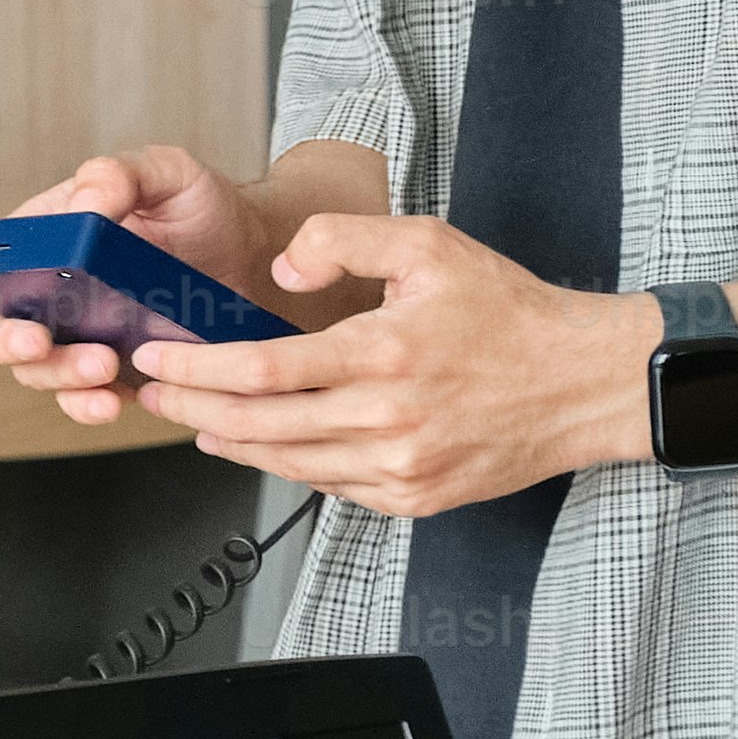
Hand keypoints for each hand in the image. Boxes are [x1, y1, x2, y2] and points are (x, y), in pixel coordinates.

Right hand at [0, 146, 328, 421]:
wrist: (257, 258)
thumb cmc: (203, 208)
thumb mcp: (166, 172)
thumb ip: (120, 175)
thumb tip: (86, 201)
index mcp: (49, 237)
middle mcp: (53, 291)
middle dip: (4, 341)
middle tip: (35, 341)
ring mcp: (80, 336)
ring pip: (36, 371)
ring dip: (57, 375)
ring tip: (101, 366)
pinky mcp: (115, 373)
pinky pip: (83, 399)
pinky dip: (88, 406)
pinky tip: (112, 400)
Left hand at [119, 210, 641, 516]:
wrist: (584, 382)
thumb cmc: (509, 312)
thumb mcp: (429, 246)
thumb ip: (344, 240)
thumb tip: (282, 269)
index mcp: (382, 354)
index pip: (260, 370)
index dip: (194, 370)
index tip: (154, 360)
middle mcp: (387, 420)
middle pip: (258, 426)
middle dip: (191, 410)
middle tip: (153, 396)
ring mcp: (401, 469)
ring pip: (288, 464)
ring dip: (230, 444)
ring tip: (196, 422)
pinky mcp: (414, 498)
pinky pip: (330, 488)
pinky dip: (289, 466)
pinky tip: (266, 445)